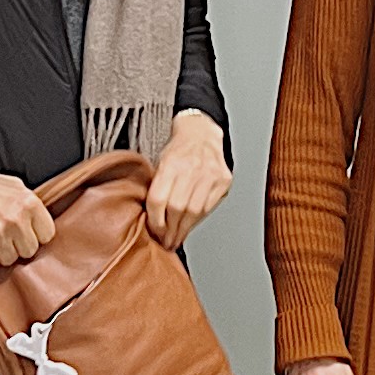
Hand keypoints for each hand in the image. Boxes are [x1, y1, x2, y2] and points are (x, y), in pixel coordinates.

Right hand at [0, 163, 55, 269]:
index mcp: (28, 202)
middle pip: (29, 251)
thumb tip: (41, 223)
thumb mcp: (11, 185)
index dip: (35, 235)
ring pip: (9, 260)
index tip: (25, 232)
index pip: (47, 235)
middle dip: (17, 245)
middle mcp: (14, 218)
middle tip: (3, 234)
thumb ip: (28, 204)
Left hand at [143, 109, 232, 246]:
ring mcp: (210, 175)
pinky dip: (198, 220)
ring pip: (195, 211)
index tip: (154, 232)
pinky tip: (190, 224)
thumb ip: (156, 188)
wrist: (201, 133)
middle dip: (170, 230)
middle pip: (178, 208)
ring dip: (184, 229)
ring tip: (177, 238)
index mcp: (170, 163)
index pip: (158, 200)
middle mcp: (191, 168)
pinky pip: (209, 207)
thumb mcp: (159, 164)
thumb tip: (151, 221)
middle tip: (166, 241)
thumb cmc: (177, 151)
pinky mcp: (223, 181)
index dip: (155, 221)